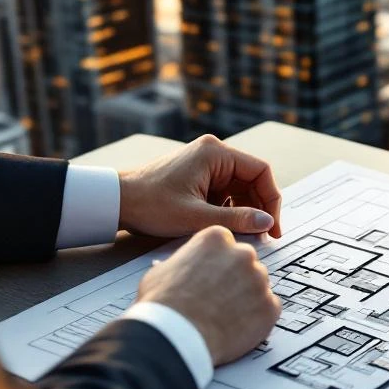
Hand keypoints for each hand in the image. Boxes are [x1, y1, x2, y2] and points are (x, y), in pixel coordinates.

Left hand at [118, 135, 281, 238]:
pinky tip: (225, 227)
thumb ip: (236, 220)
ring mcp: (205, 165)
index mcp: (215, 153)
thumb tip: (267, 223)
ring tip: (244, 234)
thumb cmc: (150, 205)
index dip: (271, 200)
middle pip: (252, 179)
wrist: (116, 202)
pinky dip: (230, 210)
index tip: (272, 226)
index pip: (261, 171)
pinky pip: (225, 192)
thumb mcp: (196, 218)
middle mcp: (213, 153)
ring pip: (240, 188)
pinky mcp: (198, 177)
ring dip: (245, 210)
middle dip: (259, 207)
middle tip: (262, 235)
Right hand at [137, 226, 280, 365]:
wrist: (175, 334)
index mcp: (216, 239)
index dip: (218, 264)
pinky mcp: (270, 307)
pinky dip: (258, 319)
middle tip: (219, 298)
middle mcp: (243, 254)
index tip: (212, 276)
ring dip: (247, 298)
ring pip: (259, 286)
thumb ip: (181, 264)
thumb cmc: (163, 304)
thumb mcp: (162, 271)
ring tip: (225, 315)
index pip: (227, 245)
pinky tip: (237, 327)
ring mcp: (259, 280)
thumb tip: (177, 269)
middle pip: (246, 263)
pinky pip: (269, 309)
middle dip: (236, 279)